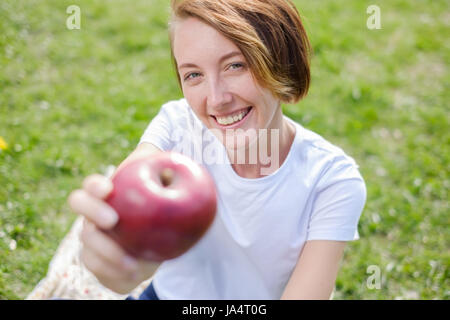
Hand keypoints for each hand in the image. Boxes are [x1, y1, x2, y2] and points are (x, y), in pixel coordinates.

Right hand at [68, 174, 159, 293]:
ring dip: (107, 253)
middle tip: (113, 221)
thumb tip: (173, 169)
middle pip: (79, 207)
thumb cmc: (164, 208)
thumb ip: (169, 176)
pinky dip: (114, 274)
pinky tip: (134, 274)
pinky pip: (99, 271)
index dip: (94, 185)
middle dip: (92, 211)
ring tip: (132, 263)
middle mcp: (94, 216)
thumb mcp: (171, 189)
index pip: (92, 185)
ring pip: (87, 245)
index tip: (107, 190)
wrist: (163, 241)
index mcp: (108, 195)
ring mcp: (93, 240)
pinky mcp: (100, 263)